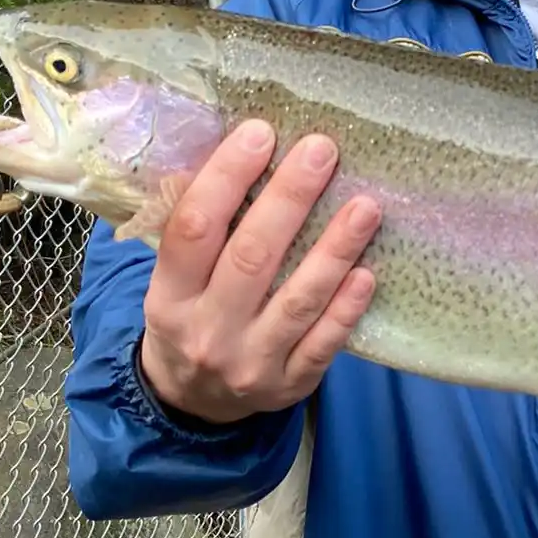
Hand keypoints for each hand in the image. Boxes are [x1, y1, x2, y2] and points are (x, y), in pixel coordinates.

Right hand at [138, 121, 378, 424]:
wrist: (192, 404)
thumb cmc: (191, 316)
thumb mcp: (173, 281)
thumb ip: (200, 230)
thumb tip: (242, 150)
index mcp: (169, 297)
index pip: (193, 229)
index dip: (226, 178)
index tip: (260, 133)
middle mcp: (207, 331)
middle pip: (251, 257)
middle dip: (289, 199)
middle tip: (322, 150)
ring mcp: (250, 363)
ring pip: (298, 300)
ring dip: (335, 249)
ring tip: (366, 205)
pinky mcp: (289, 385)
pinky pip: (323, 344)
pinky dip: (346, 308)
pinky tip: (367, 272)